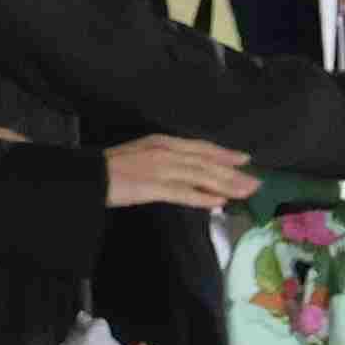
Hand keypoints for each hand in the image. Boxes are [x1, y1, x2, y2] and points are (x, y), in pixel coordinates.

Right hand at [103, 134, 258, 213]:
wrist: (88, 176)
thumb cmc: (111, 167)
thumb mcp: (141, 154)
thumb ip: (163, 159)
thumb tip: (186, 170)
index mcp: (162, 142)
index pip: (200, 147)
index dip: (224, 154)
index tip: (244, 159)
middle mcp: (166, 152)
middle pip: (206, 162)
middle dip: (233, 173)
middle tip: (256, 183)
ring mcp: (161, 169)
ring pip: (201, 176)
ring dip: (226, 185)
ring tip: (245, 194)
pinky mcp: (154, 187)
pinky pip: (184, 193)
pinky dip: (203, 197)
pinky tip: (219, 203)